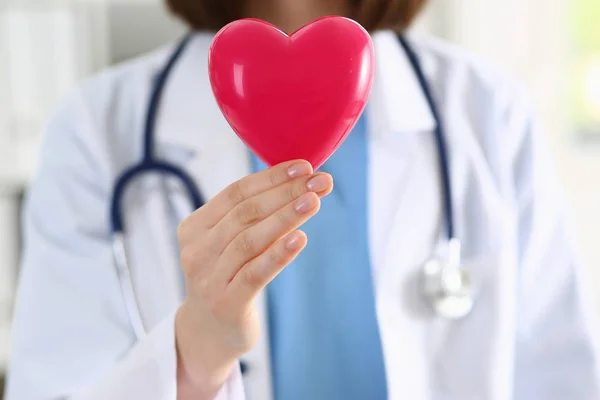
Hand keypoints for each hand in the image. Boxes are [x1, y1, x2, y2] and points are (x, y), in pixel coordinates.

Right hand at [175, 160, 332, 398]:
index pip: (236, 193)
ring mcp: (208, 279)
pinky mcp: (226, 304)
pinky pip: (255, 273)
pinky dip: (278, 254)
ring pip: (250, 240)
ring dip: (285, 217)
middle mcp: (196, 251)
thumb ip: (251, 217)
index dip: (271, 178)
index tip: (305, 167)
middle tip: (321, 181)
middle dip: (286, 193)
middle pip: (245, 213)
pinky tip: (301, 238)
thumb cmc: (228, 277)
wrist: (209, 333)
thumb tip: (299, 182)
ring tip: (315, 201)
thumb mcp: (229, 243)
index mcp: (195, 227)